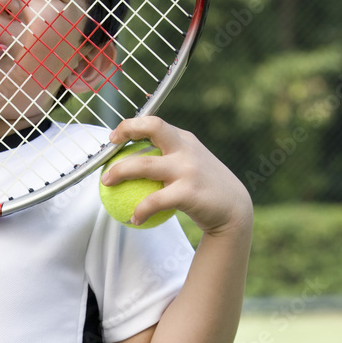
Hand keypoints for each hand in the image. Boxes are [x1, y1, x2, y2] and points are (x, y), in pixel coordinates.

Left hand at [103, 116, 252, 234]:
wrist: (234, 210)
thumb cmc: (204, 189)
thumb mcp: (190, 165)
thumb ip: (169, 158)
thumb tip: (133, 163)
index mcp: (184, 140)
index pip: (154, 123)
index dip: (131, 125)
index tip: (114, 137)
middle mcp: (186, 149)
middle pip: (152, 129)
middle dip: (125, 132)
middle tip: (107, 151)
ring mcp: (188, 169)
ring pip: (144, 166)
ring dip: (120, 173)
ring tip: (107, 184)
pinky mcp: (188, 191)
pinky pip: (154, 201)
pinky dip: (141, 210)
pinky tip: (134, 219)